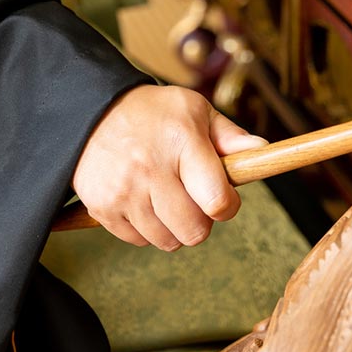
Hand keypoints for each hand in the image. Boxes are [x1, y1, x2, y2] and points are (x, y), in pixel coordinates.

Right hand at [71, 86, 265, 250]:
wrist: (89, 112)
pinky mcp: (102, 207)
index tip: (223, 198)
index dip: (228, 207)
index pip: (217, 201)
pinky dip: (145, 229)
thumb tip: (262, 148)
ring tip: (165, 198)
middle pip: (194, 232)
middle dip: (201, 222)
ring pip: (166, 241)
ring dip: (173, 228)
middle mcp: (151, 169)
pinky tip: (142, 201)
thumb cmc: (152, 113)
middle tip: (192, 200)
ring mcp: (124, 191)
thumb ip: (229, 135)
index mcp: (182, 142)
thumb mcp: (193, 110)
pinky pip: (138, 240)